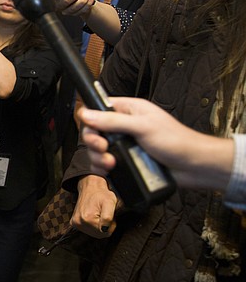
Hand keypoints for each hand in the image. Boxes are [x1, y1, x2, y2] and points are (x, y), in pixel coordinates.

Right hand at [45, 0, 96, 18]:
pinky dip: (89, 3)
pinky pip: (83, 11)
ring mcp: (69, 11)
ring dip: (84, 1)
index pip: (57, 3)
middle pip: (67, 8)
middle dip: (75, 1)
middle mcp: (61, 7)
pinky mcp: (77, 13)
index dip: (66, 0)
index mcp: (55, 0)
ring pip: (76, 10)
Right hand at [71, 175, 117, 238]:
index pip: (106, 232)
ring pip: (94, 234)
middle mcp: (79, 222)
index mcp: (88, 219)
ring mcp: (76, 223)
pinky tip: (92, 217)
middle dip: (105, 226)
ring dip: (99, 226)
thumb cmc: (101, 194)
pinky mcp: (74, 223)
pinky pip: (87, 230)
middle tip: (104, 214)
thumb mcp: (110, 202)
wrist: (90, 188)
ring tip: (99, 215)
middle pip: (99, 234)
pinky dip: (92, 226)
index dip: (111, 225)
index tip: (110, 215)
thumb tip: (104, 229)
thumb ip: (108, 217)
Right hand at [78, 97, 234, 190]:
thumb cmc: (177, 141)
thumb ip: (113, 121)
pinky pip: (105, 165)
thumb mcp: (143, 127)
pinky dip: (103, 169)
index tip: (94, 131)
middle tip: (104, 149)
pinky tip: (111, 171)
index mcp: (128, 110)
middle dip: (94, 143)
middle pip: (94, 132)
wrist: (194, 167)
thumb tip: (87, 114)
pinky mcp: (126, 162)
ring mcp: (124, 145)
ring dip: (98, 158)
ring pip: (96, 151)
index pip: (98, 109)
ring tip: (111, 164)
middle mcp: (123, 127)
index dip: (91, 120)